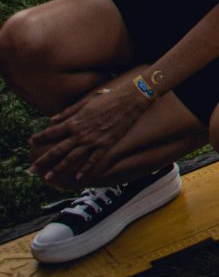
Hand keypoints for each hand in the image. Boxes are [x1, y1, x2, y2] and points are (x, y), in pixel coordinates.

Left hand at [29, 80, 151, 186]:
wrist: (129, 100)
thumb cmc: (107, 98)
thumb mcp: (85, 102)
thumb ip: (68, 112)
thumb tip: (52, 119)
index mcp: (74, 122)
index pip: (51, 133)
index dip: (39, 138)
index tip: (30, 142)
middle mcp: (80, 134)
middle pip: (57, 150)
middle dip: (42, 161)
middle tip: (31, 170)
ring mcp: (93, 141)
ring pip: (71, 158)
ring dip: (58, 169)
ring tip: (48, 178)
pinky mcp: (106, 145)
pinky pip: (93, 160)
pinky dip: (85, 169)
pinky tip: (77, 178)